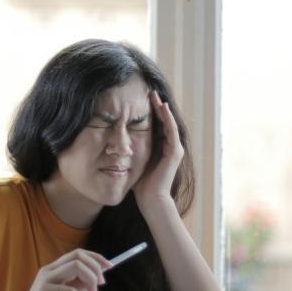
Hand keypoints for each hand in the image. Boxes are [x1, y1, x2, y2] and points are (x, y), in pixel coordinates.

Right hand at [8, 249, 111, 290]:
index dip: (96, 258)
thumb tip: (94, 278)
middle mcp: (49, 270)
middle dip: (96, 267)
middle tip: (101, 284)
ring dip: (91, 280)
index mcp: (55, 269)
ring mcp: (46, 280)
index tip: (109, 267)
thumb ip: (78, 287)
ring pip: (76, 266)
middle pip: (79, 256)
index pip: (78, 253)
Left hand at [134, 90, 183, 208]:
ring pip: (168, 123)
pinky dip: (167, 118)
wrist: (151, 199)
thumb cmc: (141, 184)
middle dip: (156, 106)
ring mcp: (175, 149)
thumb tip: (115, 141)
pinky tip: (162, 107)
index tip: (140, 99)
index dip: (149, 112)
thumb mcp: (134, 161)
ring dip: (162, 108)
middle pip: (164, 121)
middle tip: (149, 91)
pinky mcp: (175, 152)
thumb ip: (130, 150)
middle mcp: (170, 146)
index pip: (156, 125)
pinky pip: (171, 130)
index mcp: (161, 148)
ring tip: (155, 95)